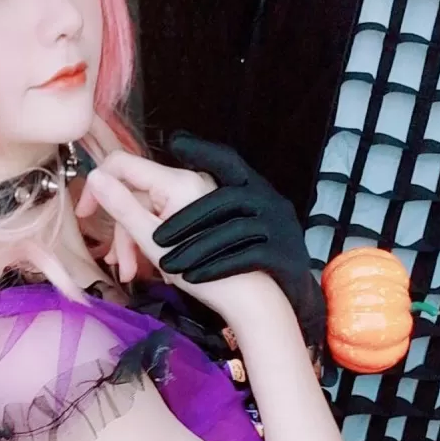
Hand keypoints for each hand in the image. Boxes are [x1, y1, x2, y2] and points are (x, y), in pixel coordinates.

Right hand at [77, 149, 276, 323]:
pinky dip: (149, 241)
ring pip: (146, 211)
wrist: (245, 295)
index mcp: (175, 181)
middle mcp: (185, 181)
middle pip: (133, 195)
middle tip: (118, 265)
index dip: (97, 186)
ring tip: (131, 272)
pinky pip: (162, 219)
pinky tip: (147, 266)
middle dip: (120, 230)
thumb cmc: (199, 270)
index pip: (121, 165)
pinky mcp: (197, 213)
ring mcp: (192, 197)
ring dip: (132, 241)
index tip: (85, 215)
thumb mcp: (151, 239)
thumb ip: (121, 206)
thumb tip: (94, 176)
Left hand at [153, 132, 325, 346]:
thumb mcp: (232, 219)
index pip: (229, 161)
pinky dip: (216, 267)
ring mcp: (280, 228)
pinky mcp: (285, 255)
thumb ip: (204, 198)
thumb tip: (170, 161)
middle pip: (224, 200)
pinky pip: (248, 257)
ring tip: (167, 266)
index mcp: (253, 187)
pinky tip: (192, 279)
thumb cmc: (249, 251)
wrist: (283, 297)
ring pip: (233, 231)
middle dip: (186, 219)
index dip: (204, 151)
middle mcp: (270, 201)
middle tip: (154, 238)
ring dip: (196, 248)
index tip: (175, 143)